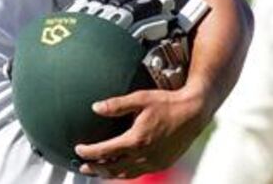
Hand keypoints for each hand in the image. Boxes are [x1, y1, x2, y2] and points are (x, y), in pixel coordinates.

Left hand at [74, 81, 207, 178]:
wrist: (194, 113)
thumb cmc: (167, 103)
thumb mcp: (140, 98)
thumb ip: (116, 104)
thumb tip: (95, 107)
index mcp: (136, 140)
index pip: (105, 151)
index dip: (89, 152)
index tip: (78, 149)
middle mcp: (145, 155)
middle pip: (113, 168)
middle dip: (96, 169)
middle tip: (82, 167)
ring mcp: (155, 162)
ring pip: (127, 174)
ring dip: (110, 174)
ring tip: (97, 171)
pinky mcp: (162, 164)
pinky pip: (139, 172)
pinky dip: (125, 173)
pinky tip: (120, 168)